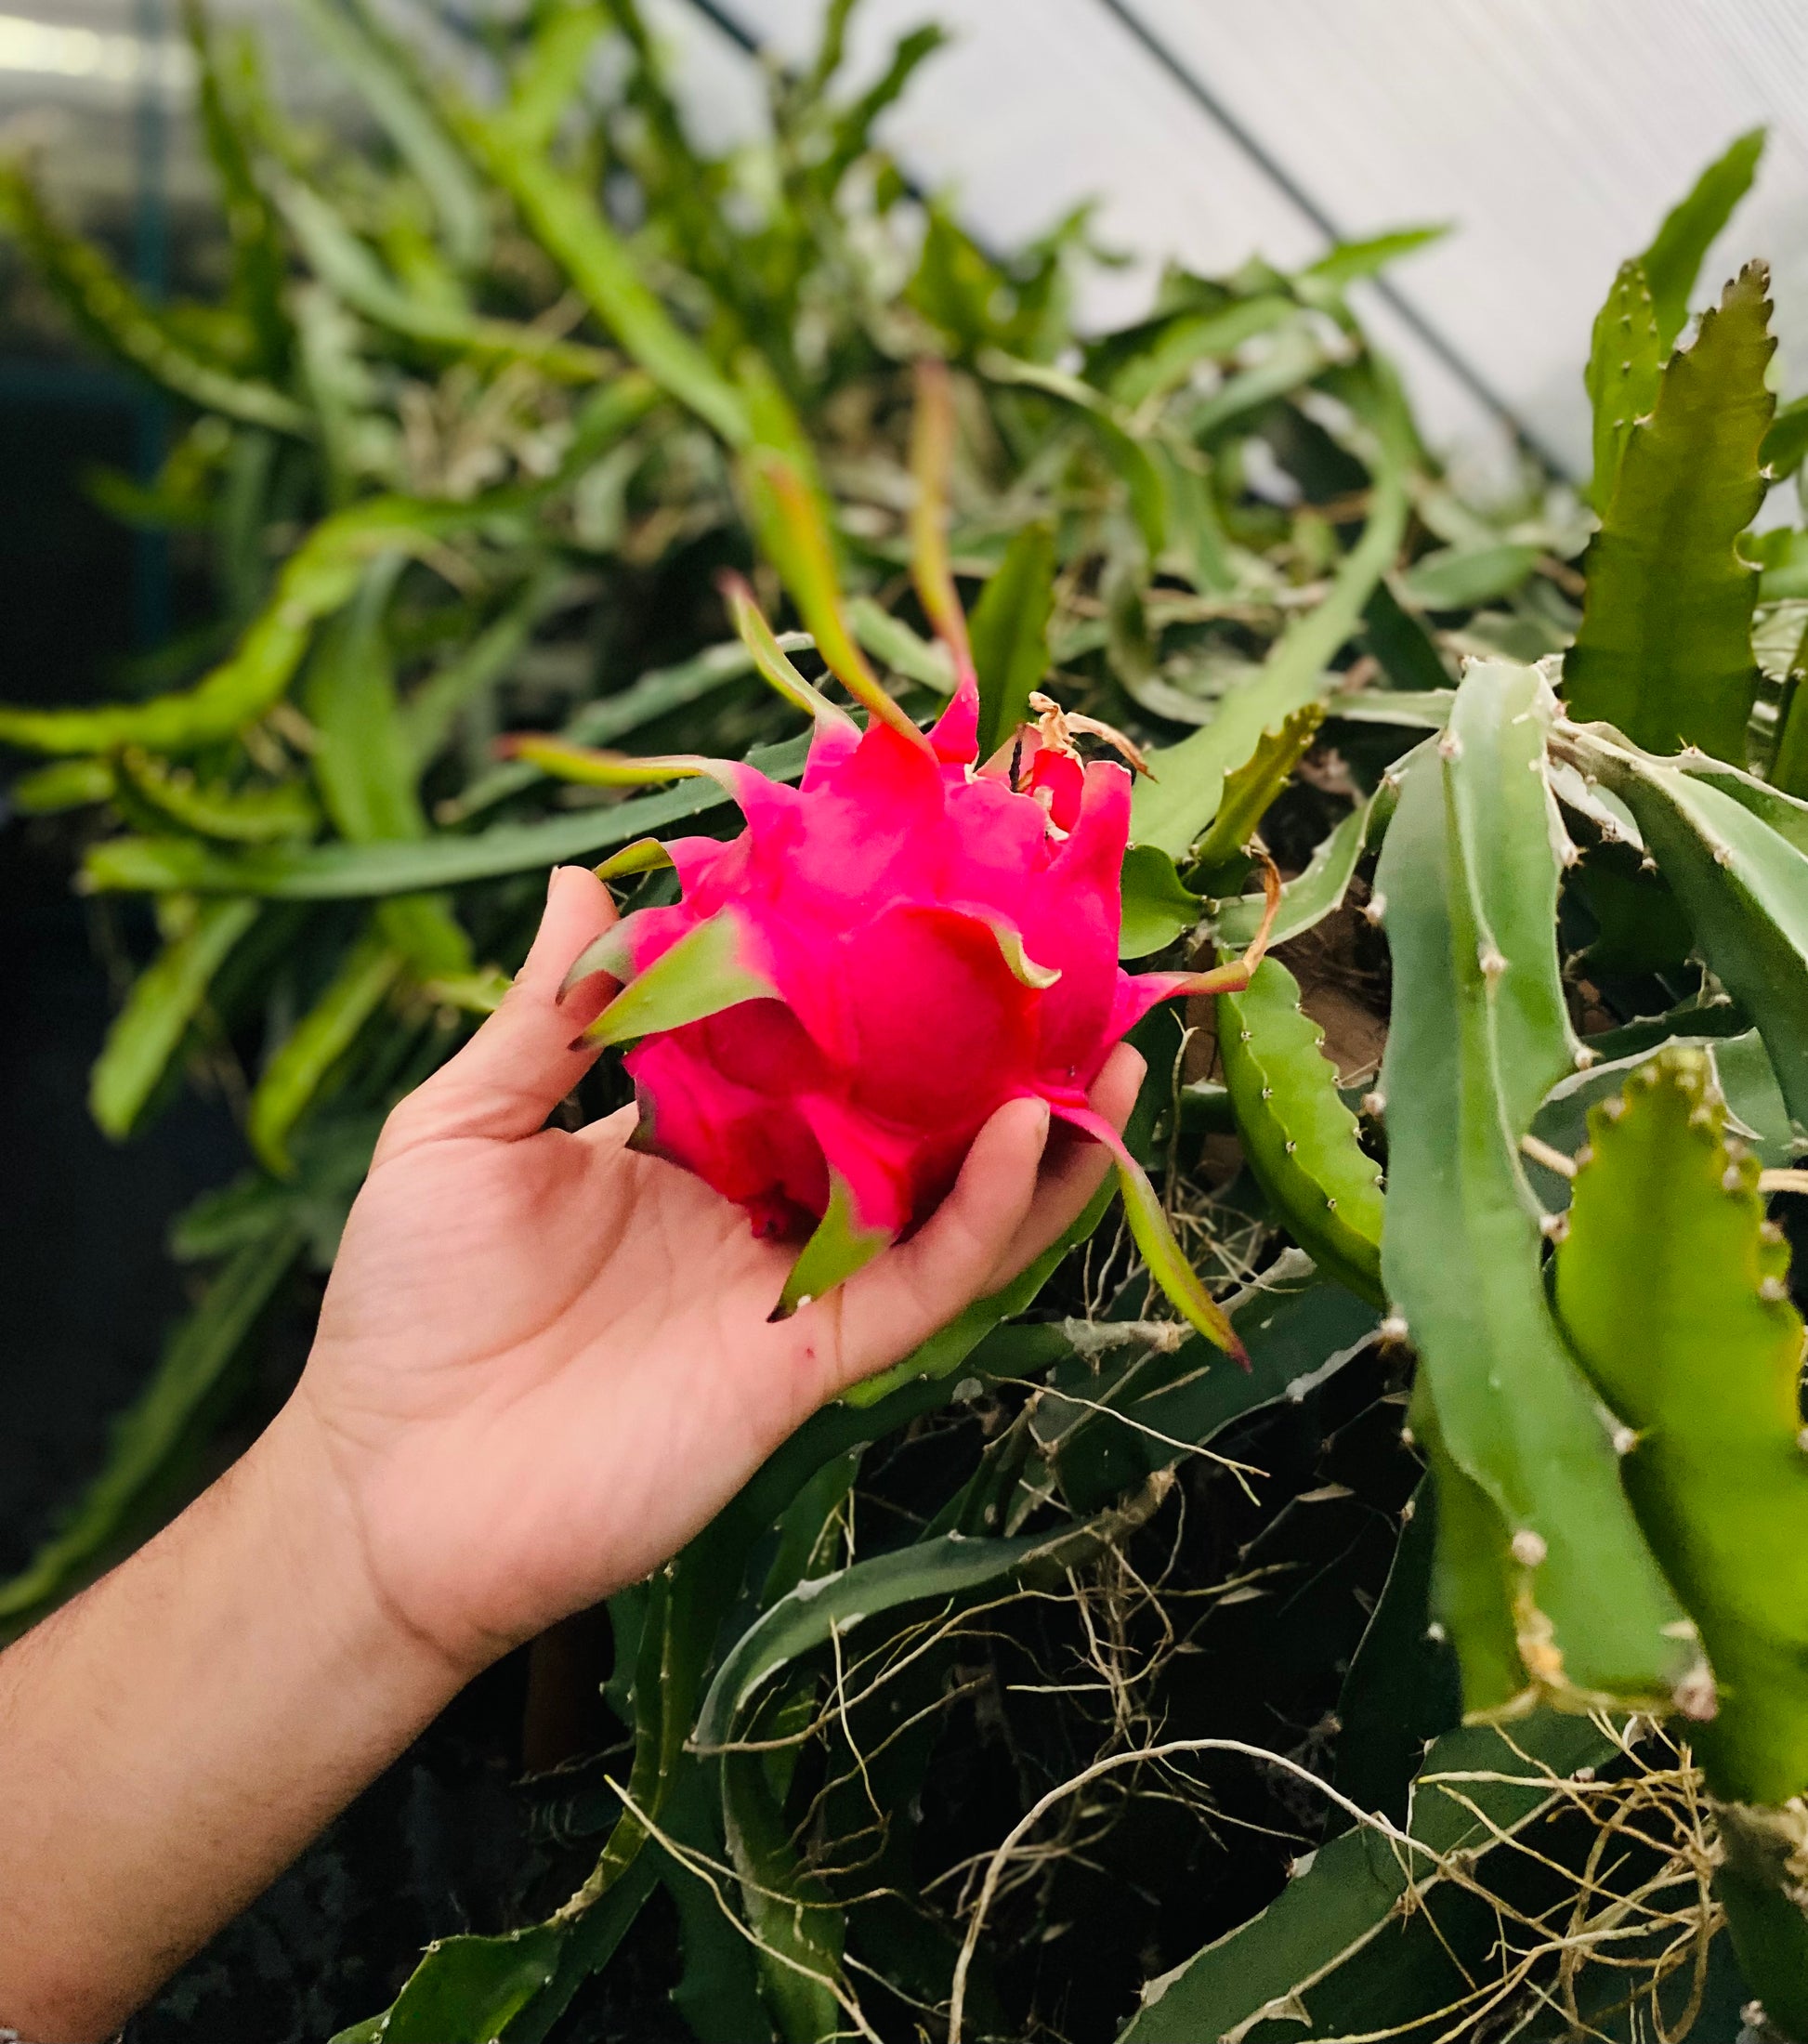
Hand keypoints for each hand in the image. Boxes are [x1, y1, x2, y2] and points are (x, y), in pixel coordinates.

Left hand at [286, 865, 1140, 1676]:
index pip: (799, 1044)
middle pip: (899, 1115)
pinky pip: (927, 1279)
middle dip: (983, 1050)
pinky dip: (991, 1213)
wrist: (396, 1489)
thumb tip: (585, 877)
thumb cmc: (408, 1304)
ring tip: (1106, 1041)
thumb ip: (548, 1015)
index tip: (921, 894)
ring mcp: (795, 1281)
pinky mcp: (815, 1358)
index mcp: (683, 1141)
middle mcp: (757, 1203)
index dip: (863, 979)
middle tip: (1060, 964)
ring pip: (946, 1200)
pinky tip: (1028, 1131)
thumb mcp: (463, 1128)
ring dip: (1033, 1129)